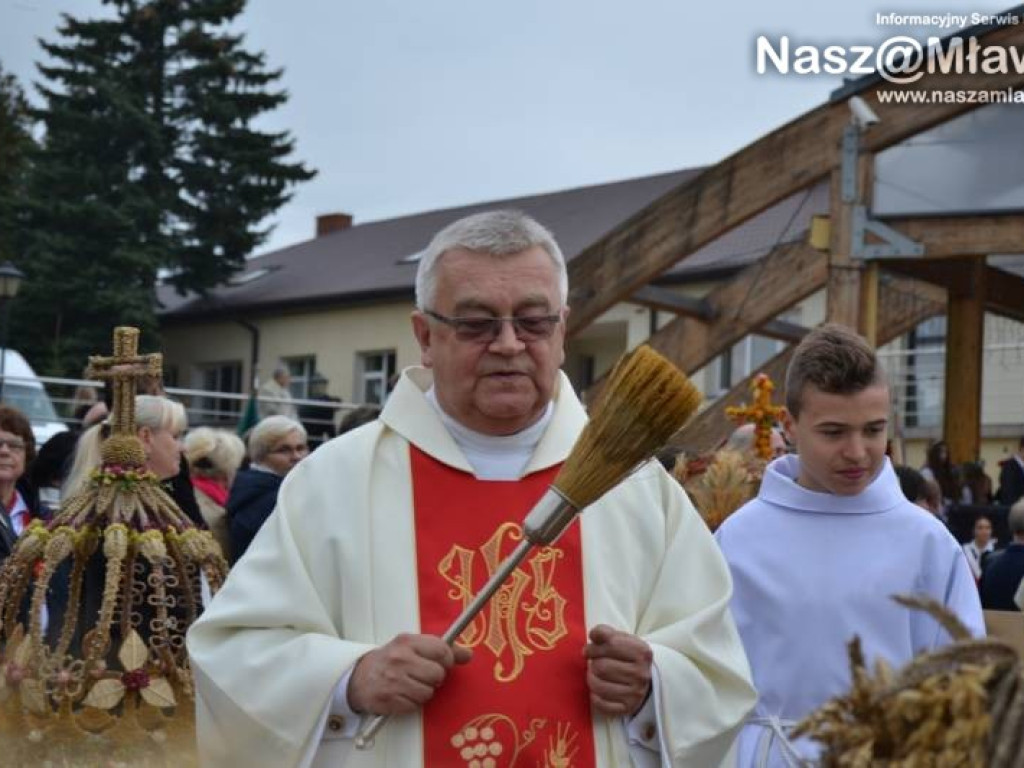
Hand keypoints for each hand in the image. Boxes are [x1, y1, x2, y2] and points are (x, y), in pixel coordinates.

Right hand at [348, 634, 471, 714]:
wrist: (358, 677)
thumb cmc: (390, 660)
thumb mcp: (413, 647)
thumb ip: (441, 649)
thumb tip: (468, 655)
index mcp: (407, 641)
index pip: (442, 650)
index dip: (447, 660)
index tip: (442, 663)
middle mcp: (400, 659)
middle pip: (437, 674)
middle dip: (435, 678)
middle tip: (423, 675)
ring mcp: (393, 680)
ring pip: (428, 692)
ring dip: (423, 692)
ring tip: (411, 685)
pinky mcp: (389, 699)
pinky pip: (415, 705)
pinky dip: (411, 703)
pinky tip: (402, 694)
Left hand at [583, 625, 652, 716]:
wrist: (645, 678)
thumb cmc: (627, 656)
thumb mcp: (621, 639)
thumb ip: (605, 632)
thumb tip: (593, 635)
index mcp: (642, 652)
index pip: (611, 645)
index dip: (594, 646)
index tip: (589, 650)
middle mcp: (641, 674)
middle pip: (601, 667)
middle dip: (592, 664)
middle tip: (593, 663)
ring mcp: (636, 693)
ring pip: (598, 686)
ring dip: (591, 679)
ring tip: (594, 675)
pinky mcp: (628, 709)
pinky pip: (600, 704)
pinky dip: (594, 697)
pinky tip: (598, 690)